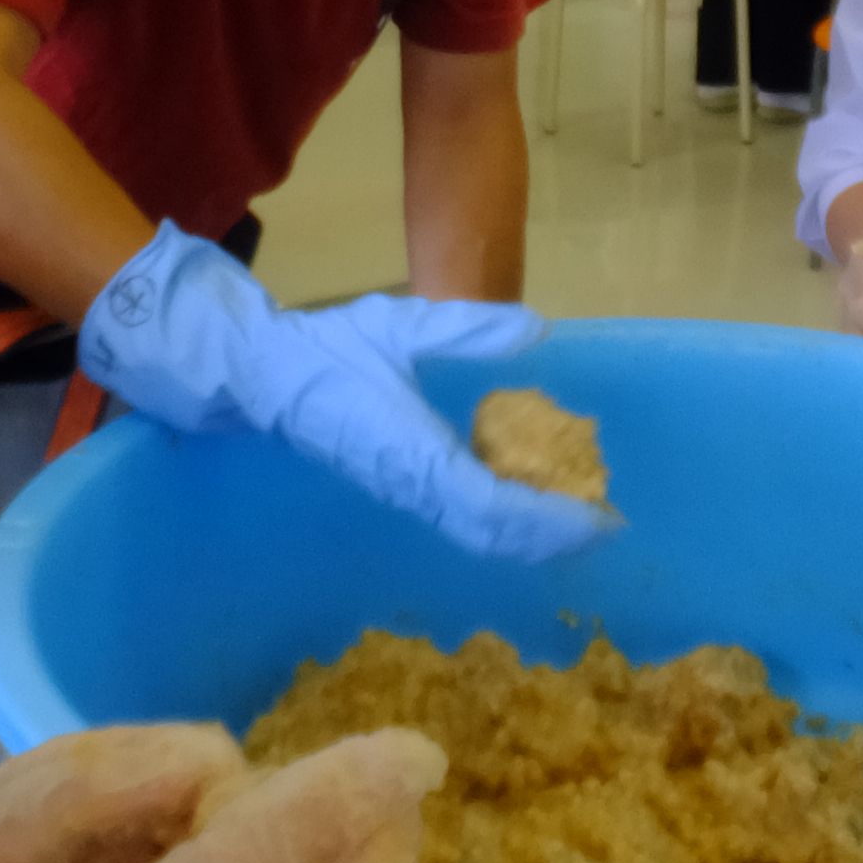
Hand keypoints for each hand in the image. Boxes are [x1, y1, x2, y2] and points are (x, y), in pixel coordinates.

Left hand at [0, 724, 247, 862]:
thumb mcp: (5, 853)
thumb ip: (95, 799)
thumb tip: (210, 773)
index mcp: (84, 769)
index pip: (205, 760)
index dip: (238, 811)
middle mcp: (106, 789)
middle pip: (215, 791)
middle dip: (245, 839)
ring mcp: (107, 838)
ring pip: (204, 832)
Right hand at [81, 223, 603, 561]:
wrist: (260, 377)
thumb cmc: (329, 349)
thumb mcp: (401, 325)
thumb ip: (469, 328)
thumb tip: (535, 330)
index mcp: (415, 452)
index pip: (495, 505)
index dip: (549, 520)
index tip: (595, 519)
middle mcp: (412, 486)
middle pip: (492, 534)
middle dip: (550, 537)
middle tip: (603, 529)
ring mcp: (401, 494)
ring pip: (475, 533)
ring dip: (527, 535)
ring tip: (575, 523)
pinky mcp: (396, 488)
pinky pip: (458, 520)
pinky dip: (500, 522)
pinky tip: (524, 505)